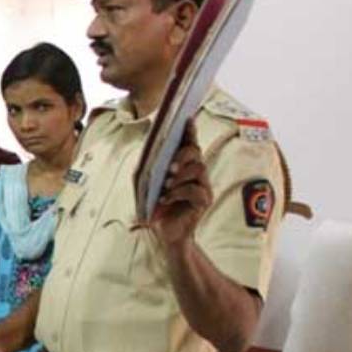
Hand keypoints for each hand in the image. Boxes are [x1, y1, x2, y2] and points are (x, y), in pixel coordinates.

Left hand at [150, 128, 211, 248]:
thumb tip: (148, 156)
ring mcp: (203, 186)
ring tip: (167, 183)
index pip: (188, 143)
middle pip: (196, 153)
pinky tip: (166, 199)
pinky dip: (179, 193)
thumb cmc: (157, 206)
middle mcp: (196, 173)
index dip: (189, 130)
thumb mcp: (147, 186)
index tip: (186, 119)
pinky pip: (196, 190)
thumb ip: (148, 170)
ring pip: (199, 169)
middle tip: (169, 166)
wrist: (165, 232)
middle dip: (183, 155)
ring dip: (181, 174)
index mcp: (183, 165)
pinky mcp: (204, 201)